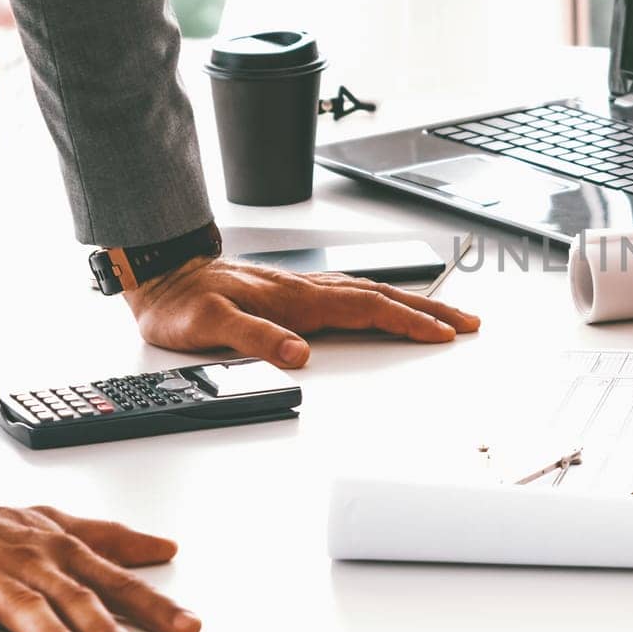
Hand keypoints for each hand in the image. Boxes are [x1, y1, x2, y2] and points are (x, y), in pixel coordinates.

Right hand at [0, 481, 199, 631]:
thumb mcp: (59, 527)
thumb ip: (114, 541)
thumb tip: (165, 548)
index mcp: (63, 553)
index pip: (117, 583)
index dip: (154, 606)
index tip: (187, 627)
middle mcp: (32, 564)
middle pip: (73, 598)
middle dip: (103, 628)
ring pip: (22, 607)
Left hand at [124, 256, 479, 367]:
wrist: (163, 275)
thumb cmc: (183, 304)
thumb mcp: (210, 327)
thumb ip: (256, 340)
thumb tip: (299, 356)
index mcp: (298, 300)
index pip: (369, 310)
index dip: (410, 322)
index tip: (444, 334)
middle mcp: (309, 290)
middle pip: (384, 297)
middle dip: (431, 310)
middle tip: (469, 322)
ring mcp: (305, 289)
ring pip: (373, 292)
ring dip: (414, 302)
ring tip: (446, 314)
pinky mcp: (296, 292)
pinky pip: (355, 292)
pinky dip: (385, 297)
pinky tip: (390, 303)